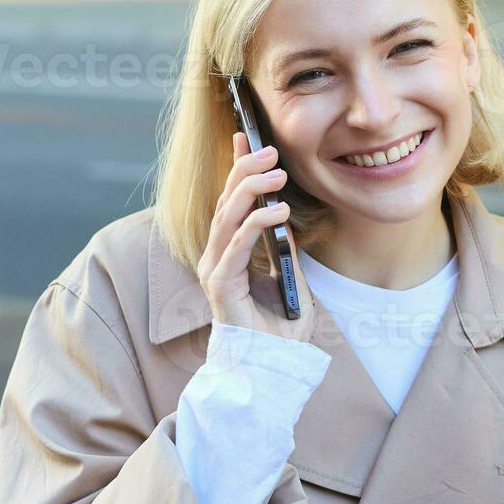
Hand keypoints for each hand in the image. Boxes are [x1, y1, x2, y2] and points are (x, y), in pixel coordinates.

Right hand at [199, 131, 316, 343]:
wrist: (273, 367)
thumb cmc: (280, 330)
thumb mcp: (289, 277)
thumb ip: (283, 249)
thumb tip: (282, 214)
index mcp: (228, 254)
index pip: (230, 202)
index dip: (235, 168)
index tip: (244, 136)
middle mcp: (215, 259)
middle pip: (225, 204)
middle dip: (245, 171)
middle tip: (269, 150)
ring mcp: (214, 272)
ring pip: (226, 219)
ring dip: (251, 191)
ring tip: (278, 174)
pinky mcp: (220, 287)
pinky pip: (236, 246)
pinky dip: (257, 225)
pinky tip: (279, 211)